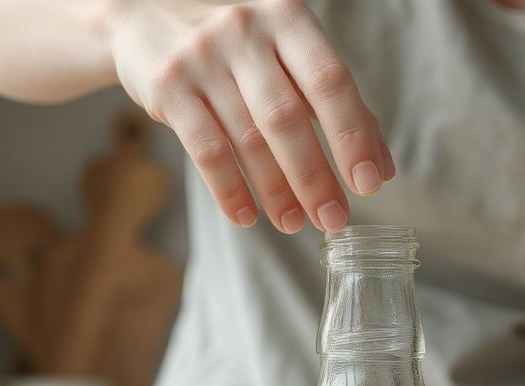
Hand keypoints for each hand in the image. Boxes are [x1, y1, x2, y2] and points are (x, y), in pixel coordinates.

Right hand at [107, 0, 393, 232]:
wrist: (144, 7)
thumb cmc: (236, 37)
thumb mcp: (286, 47)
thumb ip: (332, 98)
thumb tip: (381, 166)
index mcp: (287, 17)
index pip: (329, 82)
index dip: (352, 137)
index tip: (368, 185)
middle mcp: (245, 31)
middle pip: (287, 118)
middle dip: (314, 177)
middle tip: (333, 220)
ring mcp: (202, 58)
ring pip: (247, 138)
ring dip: (275, 191)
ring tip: (294, 224)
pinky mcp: (167, 86)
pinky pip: (205, 149)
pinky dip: (228, 189)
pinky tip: (246, 217)